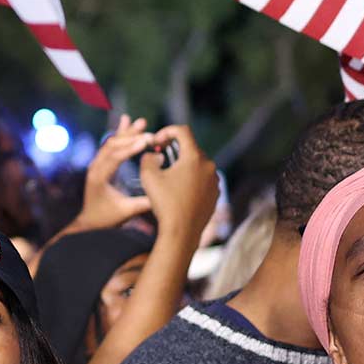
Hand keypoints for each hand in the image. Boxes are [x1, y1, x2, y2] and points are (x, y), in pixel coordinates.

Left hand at [76, 115, 156, 230]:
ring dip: (126, 132)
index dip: (131, 148)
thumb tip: (164, 196)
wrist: (90, 222)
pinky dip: (120, 134)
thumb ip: (144, 203)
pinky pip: (110, 146)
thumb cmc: (107, 218)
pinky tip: (126, 121)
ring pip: (111, 143)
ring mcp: (96, 164)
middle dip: (130, 135)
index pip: (115, 158)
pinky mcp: (100, 164)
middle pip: (112, 146)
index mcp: (99, 178)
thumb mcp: (126, 212)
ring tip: (141, 121)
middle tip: (147, 128)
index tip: (146, 140)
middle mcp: (95, 167)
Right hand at [139, 125, 216, 239]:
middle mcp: (209, 165)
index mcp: (194, 157)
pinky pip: (203, 179)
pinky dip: (191, 179)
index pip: (182, 131)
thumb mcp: (148, 177)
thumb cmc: (165, 204)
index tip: (156, 141)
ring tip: (169, 176)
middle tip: (160, 156)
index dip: (167, 131)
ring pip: (197, 164)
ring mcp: (214, 180)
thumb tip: (153, 154)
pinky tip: (179, 190)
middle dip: (174, 149)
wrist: (182, 233)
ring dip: (183, 165)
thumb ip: (147, 158)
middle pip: (191, 148)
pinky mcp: (216, 194)